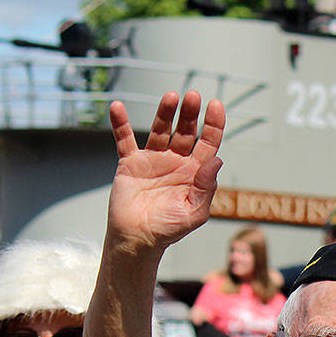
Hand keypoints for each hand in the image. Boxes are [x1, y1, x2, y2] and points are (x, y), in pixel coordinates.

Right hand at [105, 93, 225, 254]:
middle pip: (186, 131)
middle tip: (193, 96)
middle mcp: (175, 162)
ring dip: (165, 112)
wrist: (137, 240)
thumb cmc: (168, 230)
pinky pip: (124, 139)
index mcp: (194, 172)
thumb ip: (206, 188)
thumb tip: (217, 160)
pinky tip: (117, 107)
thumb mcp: (194, 213)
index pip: (208, 143)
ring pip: (160, 130)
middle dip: (190, 114)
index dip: (213, 124)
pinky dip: (120, 123)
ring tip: (171, 96)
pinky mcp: (130, 163)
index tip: (215, 105)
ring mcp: (153, 160)